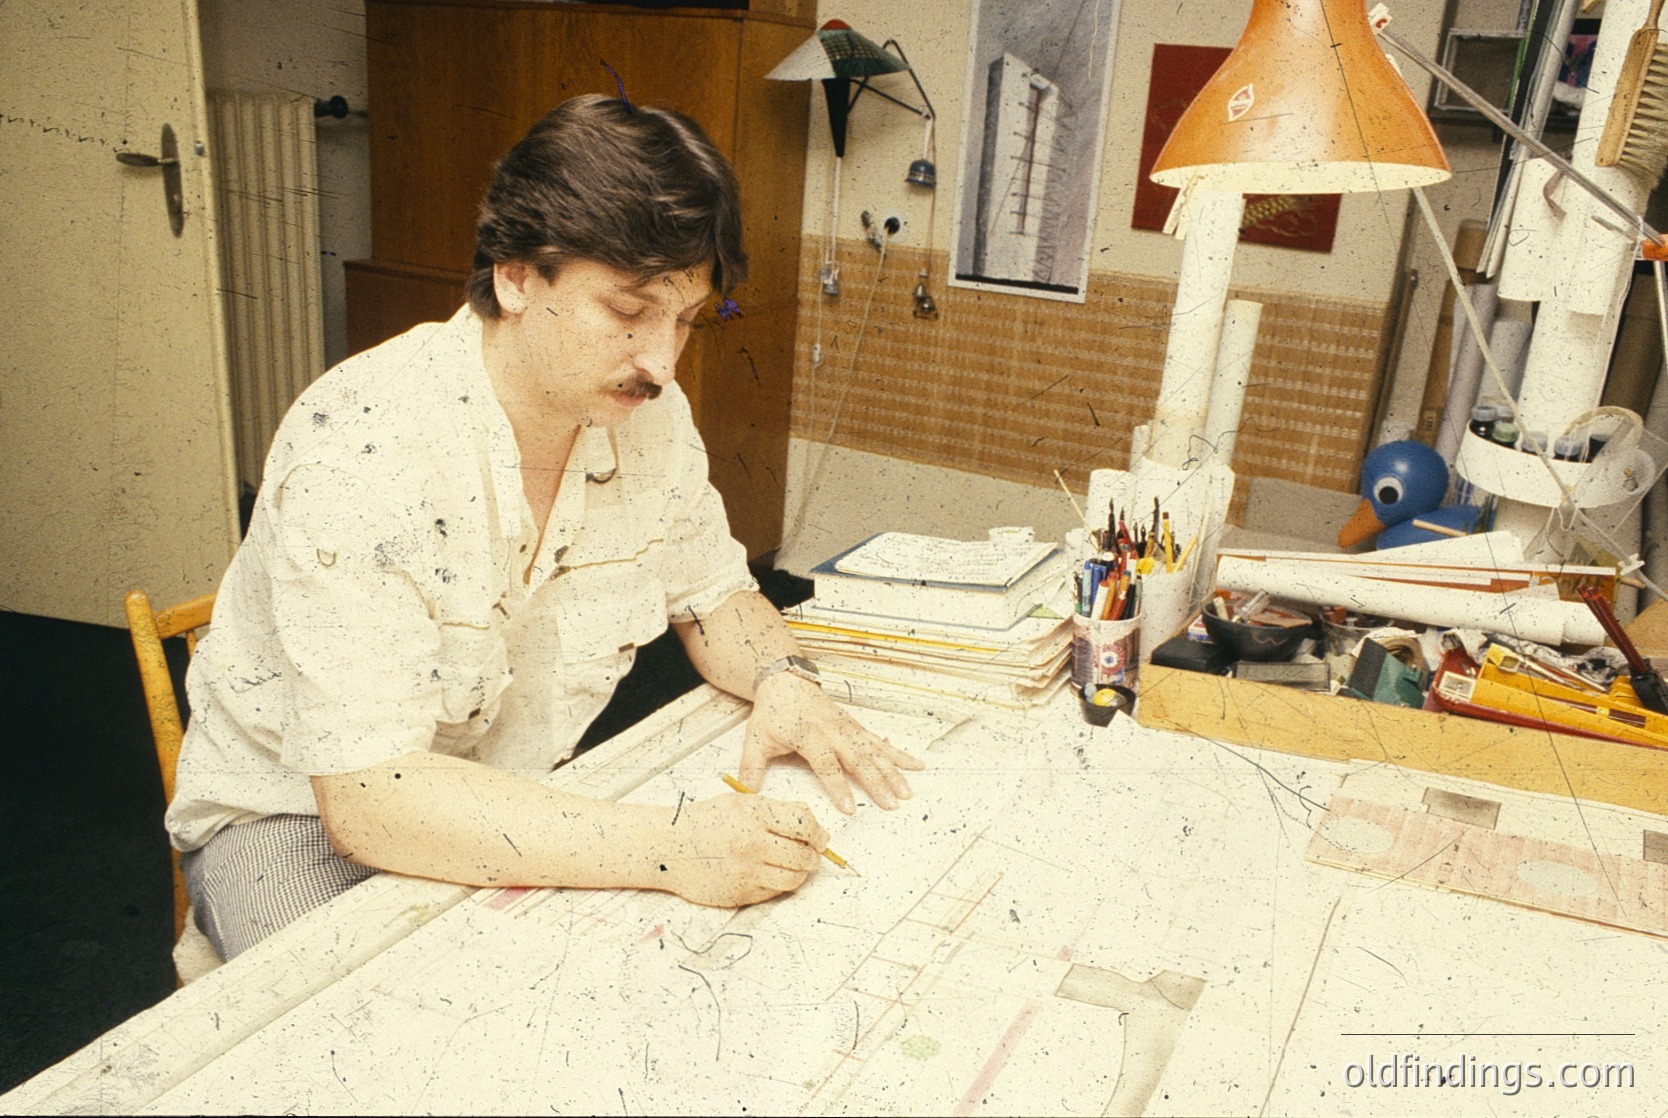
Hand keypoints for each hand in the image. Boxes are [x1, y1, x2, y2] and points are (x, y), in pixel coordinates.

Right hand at [658, 793, 828, 906]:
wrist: (668, 847)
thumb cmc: (704, 821)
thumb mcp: (739, 802)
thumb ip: (774, 811)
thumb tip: (810, 825)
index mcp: (754, 815)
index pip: (804, 824)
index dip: (818, 832)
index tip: (819, 837)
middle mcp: (752, 844)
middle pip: (804, 855)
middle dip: (814, 855)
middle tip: (812, 853)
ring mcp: (747, 872)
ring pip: (794, 878)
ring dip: (801, 873)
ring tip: (795, 865)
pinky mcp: (741, 894)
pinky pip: (774, 891)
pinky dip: (779, 883)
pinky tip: (771, 873)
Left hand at [741, 673, 924, 814]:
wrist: (786, 681)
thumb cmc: (773, 712)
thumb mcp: (756, 739)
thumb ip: (752, 767)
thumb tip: (748, 795)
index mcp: (809, 736)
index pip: (826, 765)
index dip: (838, 787)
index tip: (849, 808)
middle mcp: (833, 732)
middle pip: (858, 759)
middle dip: (876, 783)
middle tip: (891, 803)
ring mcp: (847, 728)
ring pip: (874, 752)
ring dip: (892, 772)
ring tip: (907, 792)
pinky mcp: (855, 727)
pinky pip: (880, 742)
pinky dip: (898, 754)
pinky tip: (915, 765)